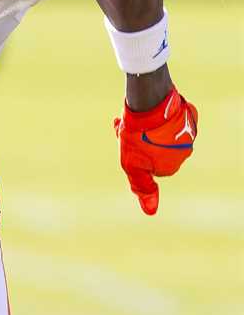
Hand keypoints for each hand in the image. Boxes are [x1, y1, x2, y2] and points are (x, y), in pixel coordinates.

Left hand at [114, 85, 197, 215]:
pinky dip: (159, 116)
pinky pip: (171, 119)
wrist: (150, 103)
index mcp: (172, 166)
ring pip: (162, 134)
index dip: (135, 155)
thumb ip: (142, 187)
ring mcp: (188, 134)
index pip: (150, 166)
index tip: (128, 146)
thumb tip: (151, 212)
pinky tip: (149, 109)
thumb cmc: (138, 136)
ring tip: (133, 119)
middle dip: (139, 141)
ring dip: (147, 128)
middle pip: (156, 150)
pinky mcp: (188, 116)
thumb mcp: (132, 165)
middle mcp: (184, 152)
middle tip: (126, 131)